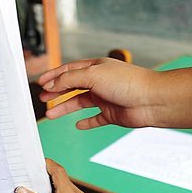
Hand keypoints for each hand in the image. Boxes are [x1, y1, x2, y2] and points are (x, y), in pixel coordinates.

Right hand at [14, 159, 87, 192]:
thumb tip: (21, 188)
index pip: (58, 172)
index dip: (46, 164)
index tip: (34, 160)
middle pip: (61, 177)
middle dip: (46, 174)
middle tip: (30, 171)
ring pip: (63, 185)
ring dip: (50, 183)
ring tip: (34, 183)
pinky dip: (54, 191)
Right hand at [36, 58, 166, 129]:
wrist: (151, 100)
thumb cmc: (127, 82)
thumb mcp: (92, 75)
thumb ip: (69, 79)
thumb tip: (52, 84)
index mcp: (95, 67)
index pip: (69, 70)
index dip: (53, 76)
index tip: (40, 83)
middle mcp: (100, 81)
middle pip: (72, 87)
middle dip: (56, 92)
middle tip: (42, 99)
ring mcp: (105, 98)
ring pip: (80, 103)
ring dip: (64, 108)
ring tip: (51, 115)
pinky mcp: (112, 114)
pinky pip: (95, 119)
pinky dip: (86, 122)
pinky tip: (78, 125)